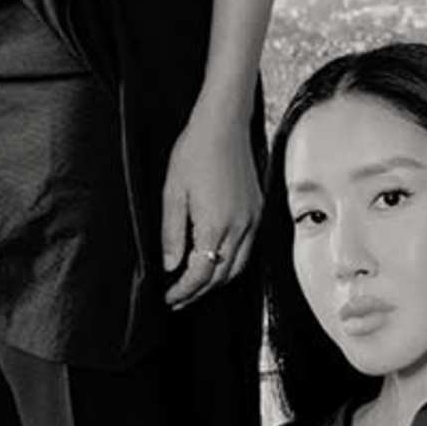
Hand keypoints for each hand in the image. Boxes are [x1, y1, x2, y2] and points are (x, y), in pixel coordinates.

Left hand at [161, 105, 262, 309]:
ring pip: (237, 266)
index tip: (169, 298)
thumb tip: (170, 264)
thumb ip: (172, 233)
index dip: (183, 291)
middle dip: (198, 292)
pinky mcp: (257, 211)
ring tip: (195, 287)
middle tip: (178, 300)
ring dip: (216, 282)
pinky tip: (216, 262)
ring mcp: (252, 220)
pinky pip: (247, 250)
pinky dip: (231, 264)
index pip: (201, 274)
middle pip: (221, 276)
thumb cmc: (195, 152)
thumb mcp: (172, 193)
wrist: (224, 125)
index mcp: (215, 224)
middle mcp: (240, 227)